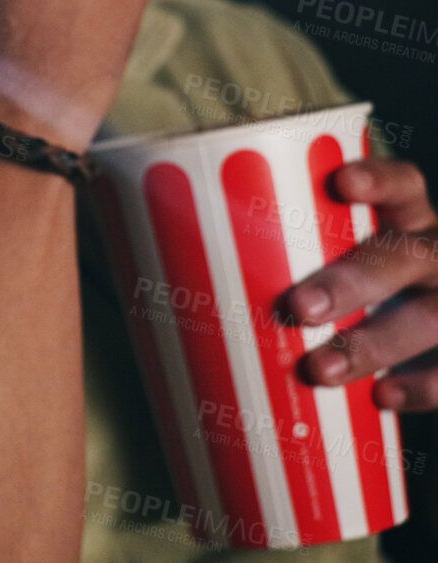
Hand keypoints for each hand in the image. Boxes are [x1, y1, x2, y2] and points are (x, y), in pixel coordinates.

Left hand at [282, 159, 437, 409]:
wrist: (425, 339)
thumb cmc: (348, 287)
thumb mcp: (329, 262)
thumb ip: (277, 259)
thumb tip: (165, 267)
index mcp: (405, 220)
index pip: (404, 186)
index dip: (379, 180)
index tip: (339, 183)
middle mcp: (436, 256)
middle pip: (409, 257)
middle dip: (355, 281)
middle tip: (300, 307)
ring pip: (431, 317)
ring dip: (375, 344)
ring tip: (320, 368)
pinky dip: (423, 385)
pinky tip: (383, 397)